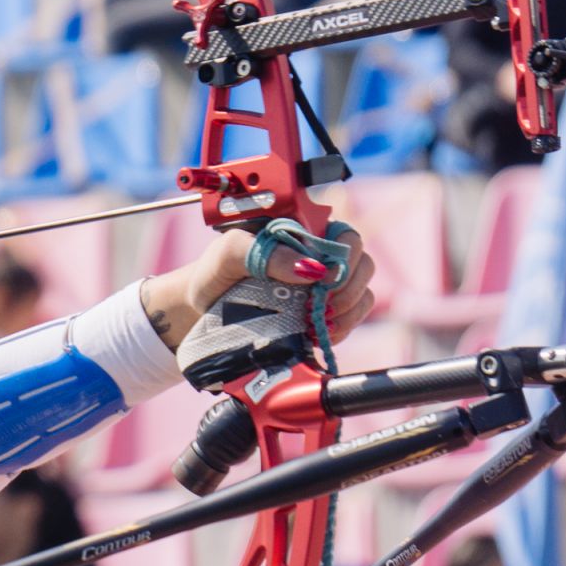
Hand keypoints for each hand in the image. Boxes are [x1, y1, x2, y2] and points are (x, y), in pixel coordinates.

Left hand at [142, 227, 375, 351]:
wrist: (202, 308)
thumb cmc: (215, 273)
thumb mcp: (229, 254)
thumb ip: (265, 253)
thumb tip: (312, 269)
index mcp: (303, 231)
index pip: (346, 235)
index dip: (345, 258)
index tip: (324, 281)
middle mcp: (320, 255)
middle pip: (362, 264)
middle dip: (349, 289)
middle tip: (323, 307)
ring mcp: (324, 284)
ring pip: (362, 292)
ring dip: (349, 312)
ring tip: (321, 325)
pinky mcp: (323, 311)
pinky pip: (352, 317)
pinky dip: (343, 328)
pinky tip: (320, 335)